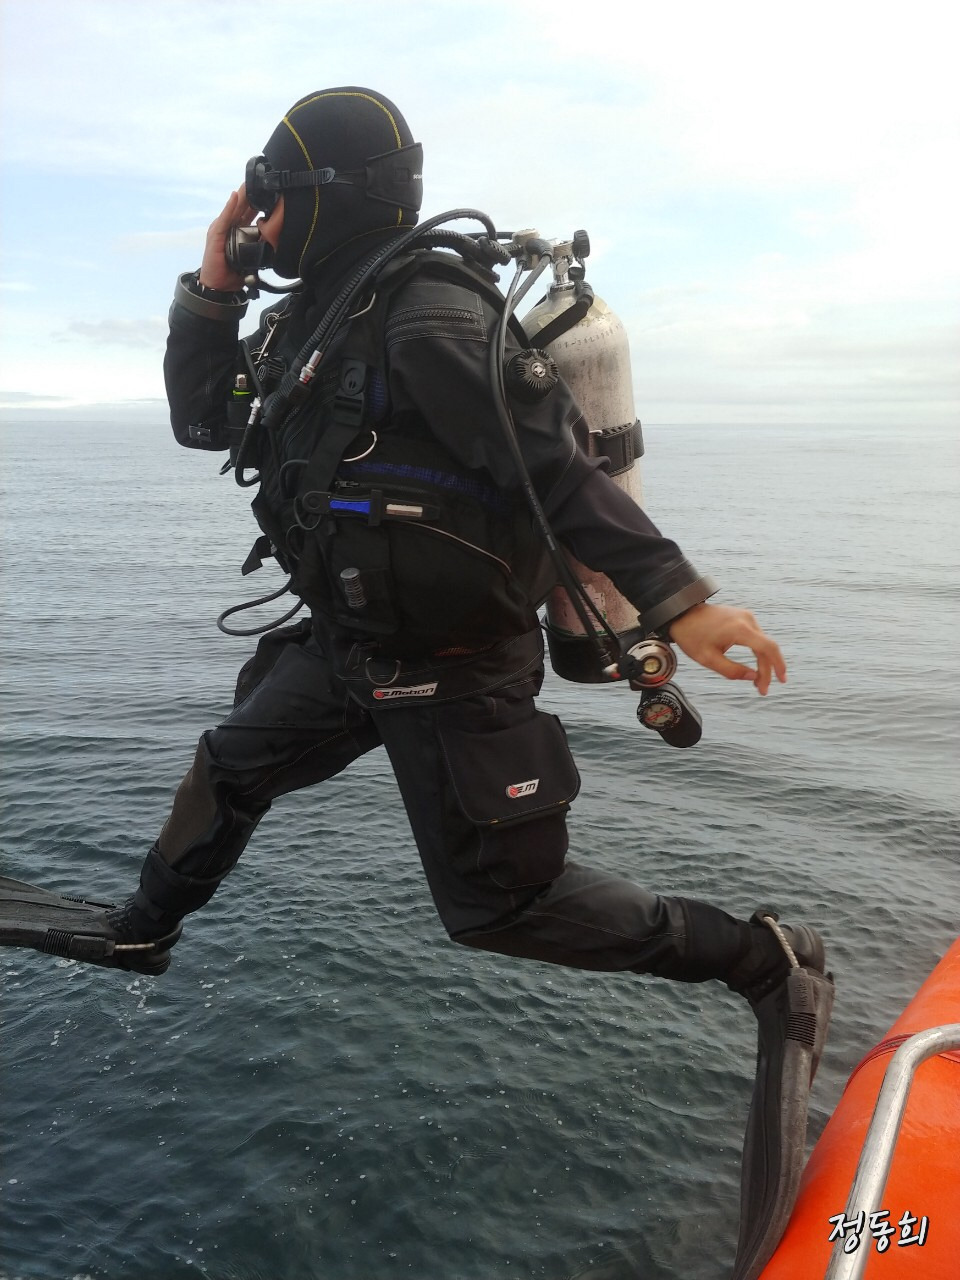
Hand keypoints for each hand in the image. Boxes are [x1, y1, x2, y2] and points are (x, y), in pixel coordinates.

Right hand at [198, 186, 257, 291]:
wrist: (218, 285)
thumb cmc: (232, 272)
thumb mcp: (250, 258)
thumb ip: (258, 248)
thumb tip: (274, 243)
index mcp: (237, 231)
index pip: (248, 213)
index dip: (257, 202)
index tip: (267, 191)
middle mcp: (229, 227)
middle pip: (241, 207)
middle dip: (250, 195)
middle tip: (260, 181)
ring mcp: (221, 229)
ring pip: (234, 209)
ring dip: (241, 196)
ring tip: (249, 184)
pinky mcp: (216, 234)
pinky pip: (225, 218)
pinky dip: (230, 207)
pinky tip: (235, 197)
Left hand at [667, 602, 786, 695]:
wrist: (682, 615)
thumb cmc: (691, 636)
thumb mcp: (708, 659)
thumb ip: (731, 670)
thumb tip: (753, 677)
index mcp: (740, 629)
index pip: (768, 648)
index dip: (777, 666)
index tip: (780, 681)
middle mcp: (747, 620)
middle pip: (767, 647)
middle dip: (767, 670)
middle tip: (762, 689)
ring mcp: (746, 616)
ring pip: (763, 643)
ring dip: (763, 662)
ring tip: (758, 681)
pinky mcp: (743, 617)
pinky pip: (757, 637)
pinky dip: (758, 652)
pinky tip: (756, 665)